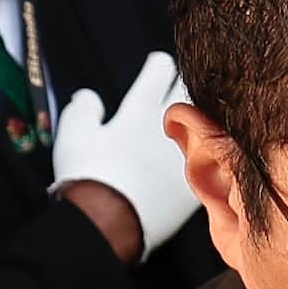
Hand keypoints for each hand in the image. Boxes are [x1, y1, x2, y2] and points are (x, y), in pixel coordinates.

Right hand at [51, 50, 195, 261]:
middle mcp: (170, 129)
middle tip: (186, 87)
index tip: (161, 66)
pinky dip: (210, 153)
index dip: (160, 65)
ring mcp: (188, 156)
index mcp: (140, 110)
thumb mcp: (74, 134)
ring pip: (208, 125)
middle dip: (190, 85)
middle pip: (193, 93)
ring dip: (203, 118)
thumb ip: (83, 109)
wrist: (109, 223)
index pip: (160, 71)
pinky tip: (207, 155)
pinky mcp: (198, 183)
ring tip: (198, 119)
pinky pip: (213, 160)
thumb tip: (88, 97)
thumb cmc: (89, 179)